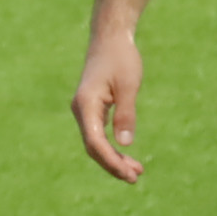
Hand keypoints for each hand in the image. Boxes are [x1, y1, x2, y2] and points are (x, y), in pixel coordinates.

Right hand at [71, 29, 144, 182]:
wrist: (110, 38)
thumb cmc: (121, 57)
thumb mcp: (128, 85)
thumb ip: (126, 113)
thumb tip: (125, 144)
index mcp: (86, 104)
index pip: (94, 142)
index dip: (110, 161)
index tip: (128, 173)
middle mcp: (81, 109)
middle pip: (93, 147)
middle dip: (113, 164)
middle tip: (135, 177)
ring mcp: (84, 110)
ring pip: (95, 142)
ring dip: (113, 158)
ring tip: (136, 171)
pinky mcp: (91, 108)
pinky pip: (98, 134)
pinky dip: (111, 147)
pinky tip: (126, 155)